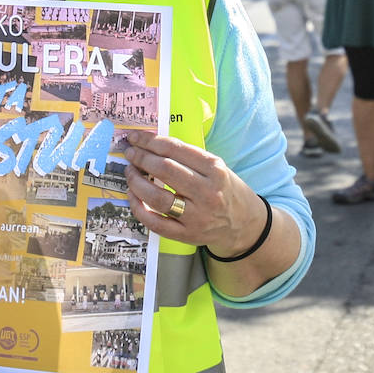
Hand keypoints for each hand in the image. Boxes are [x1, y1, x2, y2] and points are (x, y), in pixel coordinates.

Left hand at [121, 131, 265, 257]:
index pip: (175, 149)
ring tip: (130, 172)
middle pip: (165, 170)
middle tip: (130, 153)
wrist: (244, 224)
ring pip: (157, 197)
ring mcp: (197, 216)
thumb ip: (188, 158)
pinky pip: (155, 223)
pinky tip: (133, 196)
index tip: (135, 137)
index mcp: (215, 169)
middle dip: (141, 158)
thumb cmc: (225, 190)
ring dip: (136, 182)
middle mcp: (207, 192)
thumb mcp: (216, 168)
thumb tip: (150, 145)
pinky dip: (139, 208)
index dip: (150, 141)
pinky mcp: (187, 235)